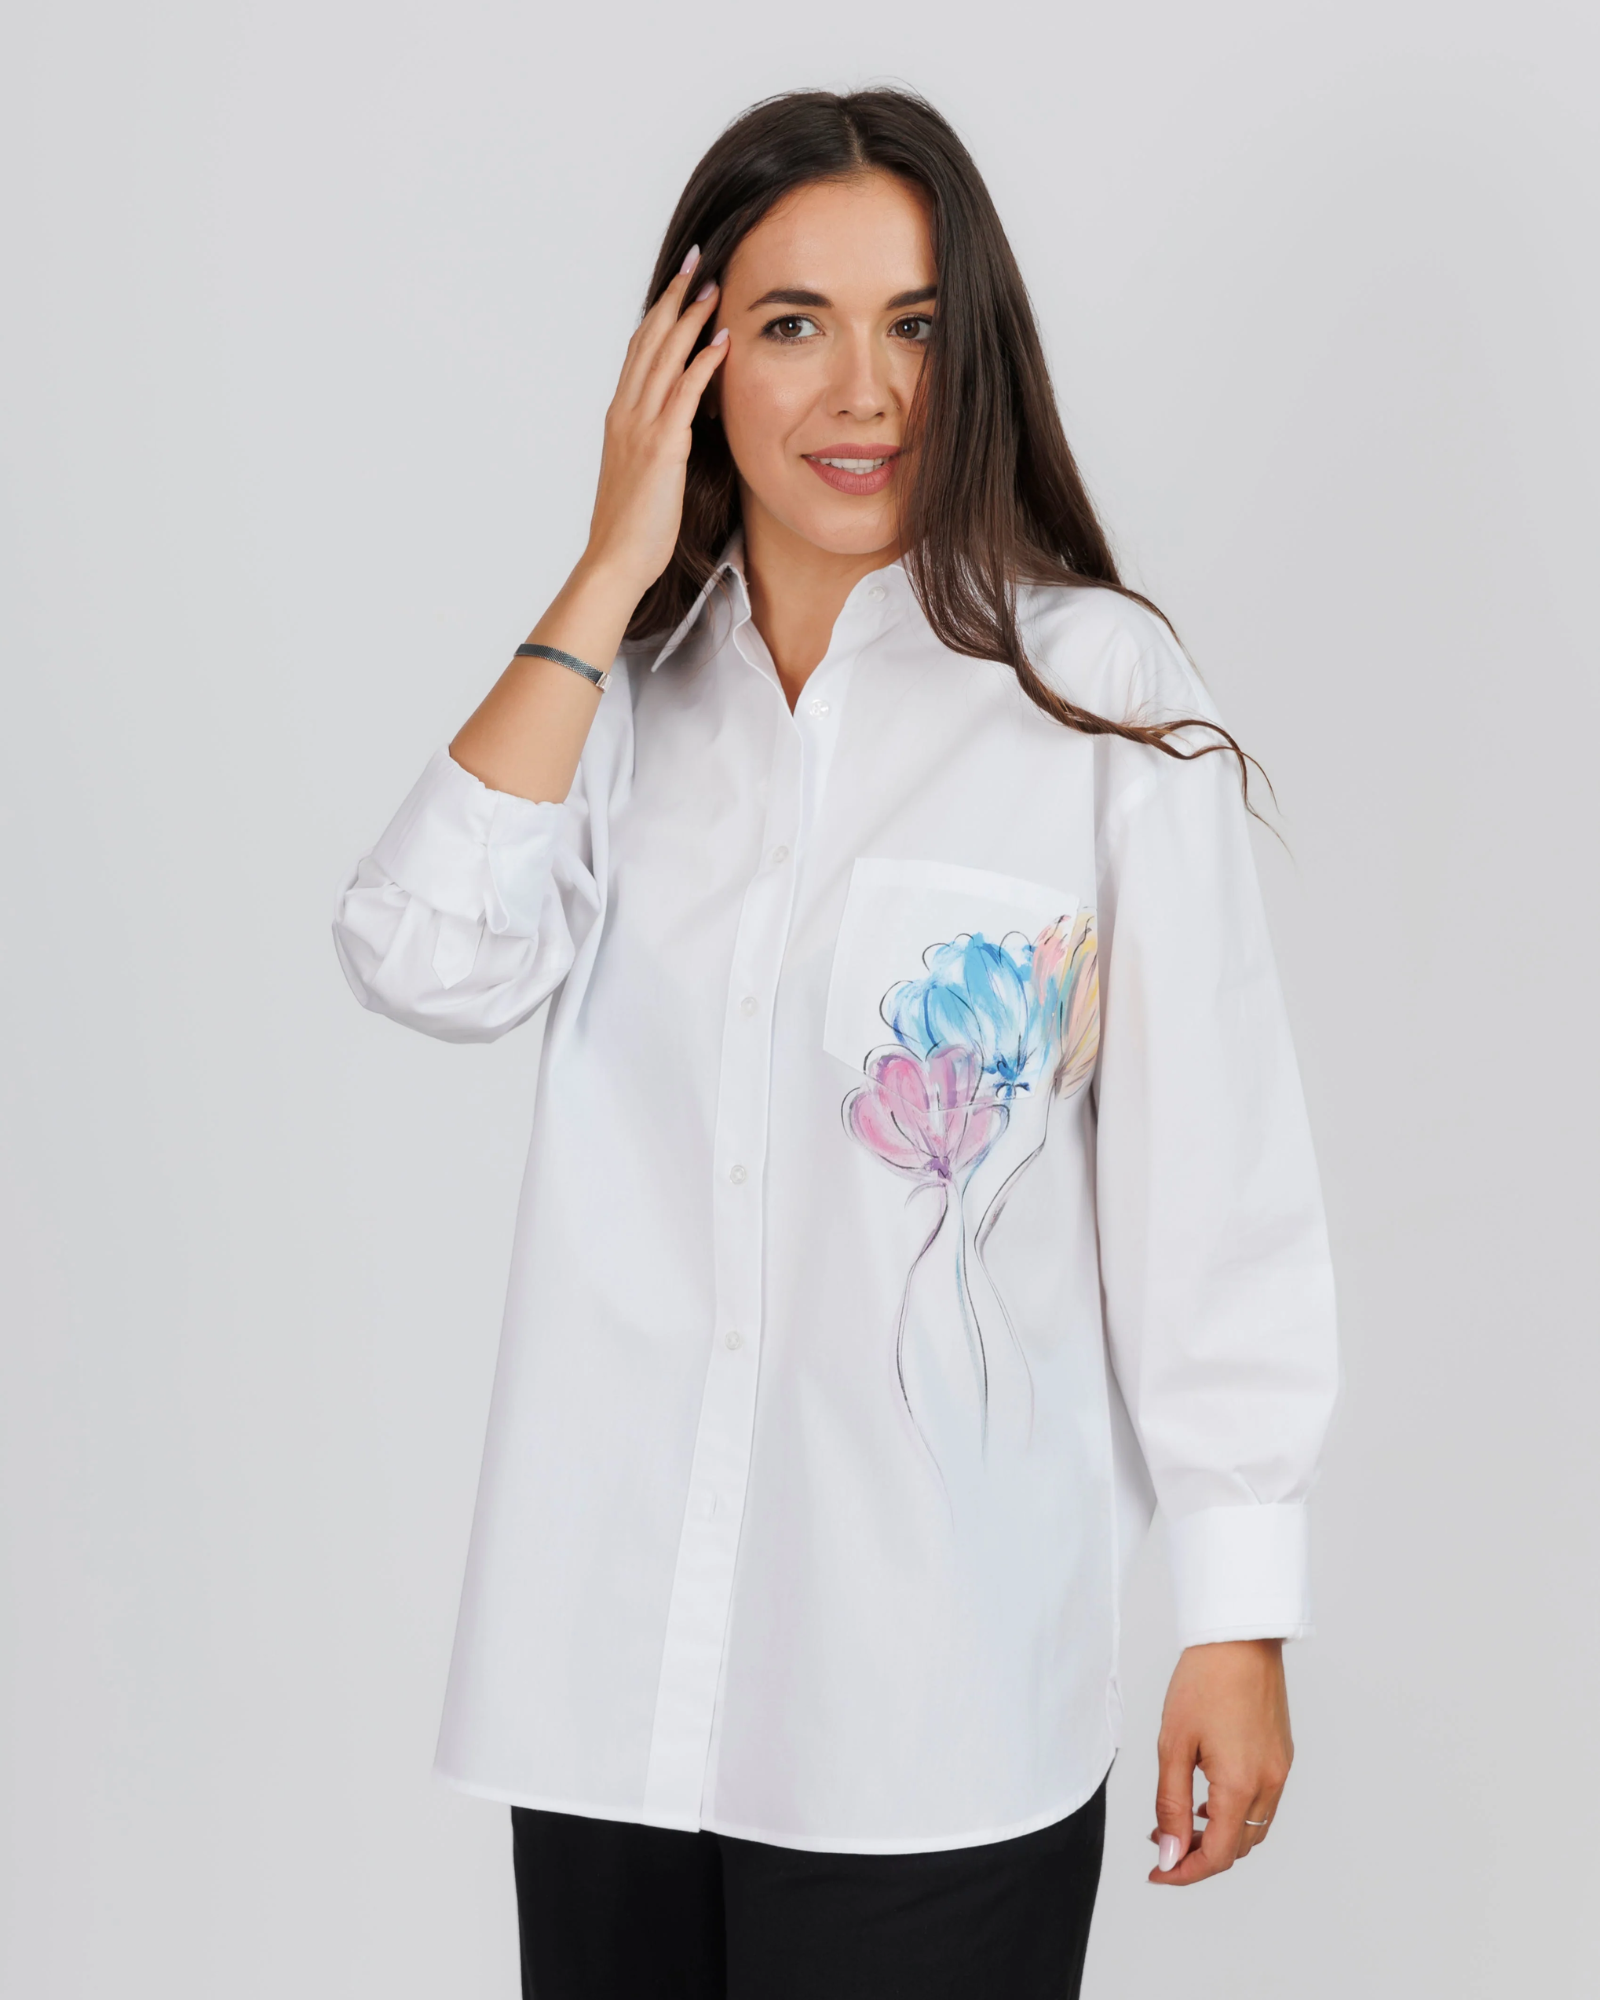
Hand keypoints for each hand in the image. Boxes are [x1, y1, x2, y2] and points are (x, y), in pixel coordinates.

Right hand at [581, 247, 728, 596]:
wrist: (615, 560)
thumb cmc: (632, 527)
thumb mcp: (643, 473)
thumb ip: (656, 441)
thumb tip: (678, 426)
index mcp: (619, 416)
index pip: (638, 349)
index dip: (659, 311)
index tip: (679, 282)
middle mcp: (625, 412)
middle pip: (649, 339)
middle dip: (673, 296)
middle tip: (697, 260)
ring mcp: (640, 427)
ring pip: (664, 356)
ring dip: (690, 317)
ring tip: (713, 284)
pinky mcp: (660, 447)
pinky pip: (683, 393)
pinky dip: (702, 361)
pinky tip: (721, 339)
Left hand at [1147, 1639, 1292, 1885]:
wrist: (1239, 1638)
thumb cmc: (1204, 1680)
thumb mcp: (1174, 1744)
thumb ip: (1171, 1805)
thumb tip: (1170, 1852)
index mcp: (1242, 1785)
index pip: (1219, 1855)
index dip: (1186, 1872)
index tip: (1157, 1872)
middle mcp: (1270, 1783)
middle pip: (1239, 1847)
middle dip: (1200, 1855)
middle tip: (1162, 1844)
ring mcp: (1281, 1769)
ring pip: (1253, 1827)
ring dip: (1220, 1835)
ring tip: (1180, 1822)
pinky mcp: (1282, 1754)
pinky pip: (1262, 1802)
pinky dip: (1236, 1812)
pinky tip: (1207, 1798)